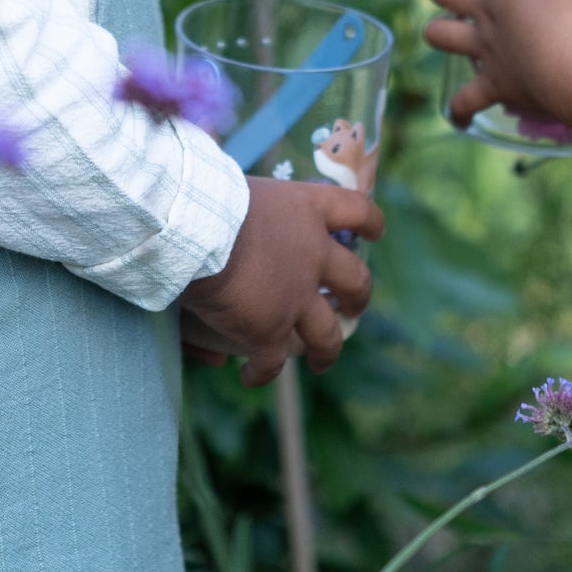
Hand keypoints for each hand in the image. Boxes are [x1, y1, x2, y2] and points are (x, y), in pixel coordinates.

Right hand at [181, 177, 381, 386]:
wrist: (196, 228)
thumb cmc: (204, 197)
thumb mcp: (232, 194)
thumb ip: (236, 225)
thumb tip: (233, 244)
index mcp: (307, 209)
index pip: (356, 210)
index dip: (369, 222)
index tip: (374, 232)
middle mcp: (312, 253)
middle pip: (355, 280)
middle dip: (357, 298)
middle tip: (349, 308)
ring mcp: (296, 296)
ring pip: (327, 334)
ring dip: (326, 350)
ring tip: (319, 360)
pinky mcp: (270, 330)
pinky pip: (272, 362)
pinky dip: (262, 372)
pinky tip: (249, 376)